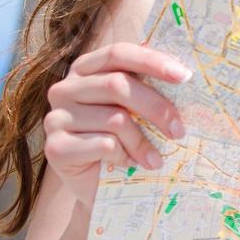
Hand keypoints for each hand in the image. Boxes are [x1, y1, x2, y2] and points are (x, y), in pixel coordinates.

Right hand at [43, 42, 189, 207]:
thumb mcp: (137, 107)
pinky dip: (124, 155)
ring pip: (114, 118)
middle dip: (156, 108)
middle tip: (179, 130)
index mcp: (86, 69)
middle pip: (117, 85)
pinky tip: (129, 164)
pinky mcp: (54, 147)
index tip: (185, 76)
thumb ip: (149, 84)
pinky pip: (103, 144)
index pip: (118, 53)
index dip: (152, 61)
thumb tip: (184, 68)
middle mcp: (65, 88)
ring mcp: (55, 117)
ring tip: (156, 158)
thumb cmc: (125, 138)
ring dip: (143, 141)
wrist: (100, 186)